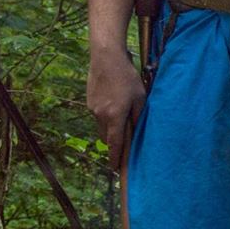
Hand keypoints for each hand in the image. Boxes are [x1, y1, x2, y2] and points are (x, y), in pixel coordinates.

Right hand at [88, 49, 147, 167]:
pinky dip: (106, 114)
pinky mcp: (89, 101)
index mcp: (115, 116)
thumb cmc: (127, 77)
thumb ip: (138, 117)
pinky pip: (98, 114)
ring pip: (102, 125)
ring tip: (121, 113)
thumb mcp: (140, 97)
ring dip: (110, 126)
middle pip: (107, 137)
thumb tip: (136, 132)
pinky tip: (114, 101)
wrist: (106, 58)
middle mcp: (101, 115)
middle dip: (114, 142)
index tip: (115, 169)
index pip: (115, 143)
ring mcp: (93, 108)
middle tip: (124, 142)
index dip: (115, 157)